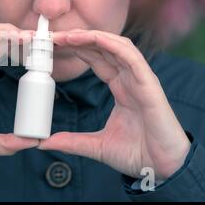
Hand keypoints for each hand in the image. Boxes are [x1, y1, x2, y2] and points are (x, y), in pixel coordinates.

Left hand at [38, 29, 190, 179]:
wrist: (161, 169)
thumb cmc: (136, 154)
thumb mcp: (95, 146)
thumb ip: (71, 141)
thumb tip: (44, 143)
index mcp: (120, 87)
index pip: (96, 59)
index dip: (77, 49)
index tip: (55, 45)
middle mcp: (130, 79)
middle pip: (103, 49)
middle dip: (79, 39)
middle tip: (55, 36)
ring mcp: (140, 79)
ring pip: (116, 46)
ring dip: (92, 37)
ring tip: (69, 35)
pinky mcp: (149, 84)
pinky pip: (131, 57)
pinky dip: (112, 45)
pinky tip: (94, 39)